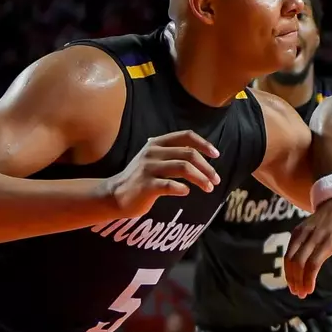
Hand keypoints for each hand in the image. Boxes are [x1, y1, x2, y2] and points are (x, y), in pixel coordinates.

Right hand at [100, 131, 220, 216]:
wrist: (115, 194)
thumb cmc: (141, 178)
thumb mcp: (154, 159)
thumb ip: (172, 154)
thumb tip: (200, 156)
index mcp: (157, 143)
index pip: (185, 136)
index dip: (204, 144)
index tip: (216, 155)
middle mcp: (153, 152)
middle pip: (189, 154)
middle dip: (207, 168)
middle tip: (216, 180)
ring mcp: (148, 168)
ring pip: (184, 168)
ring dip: (201, 179)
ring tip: (209, 188)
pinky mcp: (146, 186)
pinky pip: (170, 185)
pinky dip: (182, 189)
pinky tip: (186, 192)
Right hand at [283, 197, 331, 296]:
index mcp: (329, 240)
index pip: (314, 263)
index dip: (308, 278)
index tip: (308, 290)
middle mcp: (314, 236)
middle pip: (299, 262)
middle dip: (297, 280)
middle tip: (300, 294)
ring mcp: (303, 233)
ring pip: (290, 256)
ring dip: (290, 274)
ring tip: (294, 288)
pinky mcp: (297, 231)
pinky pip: (288, 249)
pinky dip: (287, 264)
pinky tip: (291, 275)